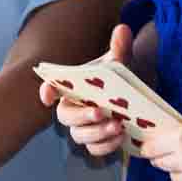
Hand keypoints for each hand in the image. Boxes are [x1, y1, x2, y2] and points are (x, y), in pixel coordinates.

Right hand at [38, 25, 135, 157]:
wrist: (135, 99)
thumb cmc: (118, 79)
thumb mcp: (121, 62)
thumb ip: (120, 48)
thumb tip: (123, 29)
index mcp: (72, 87)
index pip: (52, 89)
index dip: (46, 91)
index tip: (48, 95)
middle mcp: (73, 109)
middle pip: (65, 117)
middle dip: (82, 116)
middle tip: (102, 112)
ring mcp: (83, 128)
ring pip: (79, 136)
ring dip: (97, 133)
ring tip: (117, 126)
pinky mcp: (96, 142)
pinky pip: (94, 150)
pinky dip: (106, 146)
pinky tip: (120, 137)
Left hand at [137, 103, 181, 180]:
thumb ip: (177, 128)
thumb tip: (160, 135)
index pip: (150, 148)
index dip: (148, 145)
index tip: (148, 144)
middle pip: (160, 163)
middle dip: (160, 156)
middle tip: (164, 150)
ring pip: (172, 178)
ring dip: (172, 170)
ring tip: (179, 162)